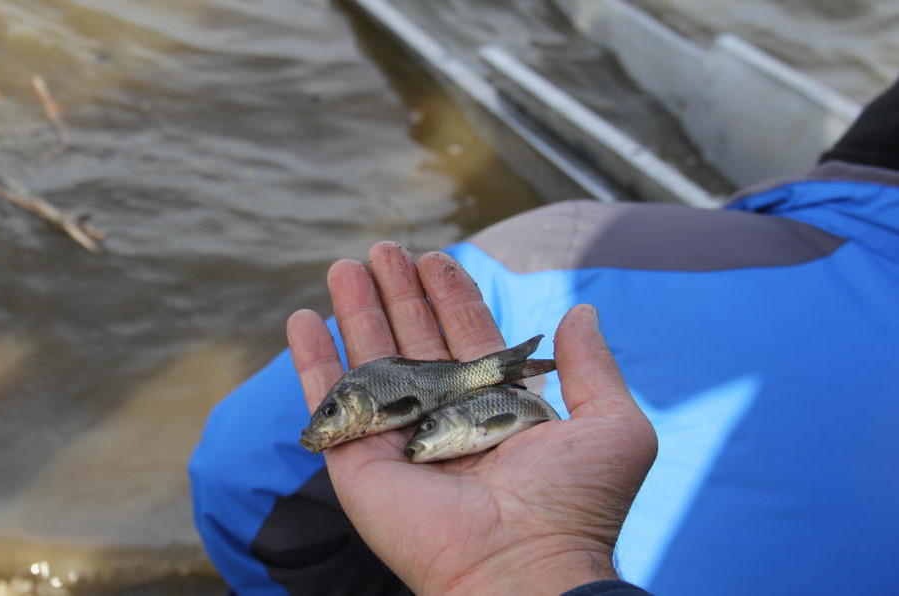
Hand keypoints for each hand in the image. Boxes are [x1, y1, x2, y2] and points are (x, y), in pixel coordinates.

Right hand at [287, 242, 656, 594]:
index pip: (466, 336)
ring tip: (344, 266)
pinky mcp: (358, 459)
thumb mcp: (613, 426)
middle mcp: (445, 416)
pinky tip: (301, 319)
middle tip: (382, 248)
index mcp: (496, 406)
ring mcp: (399, 436)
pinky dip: (312, 360)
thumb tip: (582, 310)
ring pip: (371, 358)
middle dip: (398, 292)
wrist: (523, 566)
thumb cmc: (575, 504)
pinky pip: (329, 399)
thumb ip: (595, 366)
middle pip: (413, 338)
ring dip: (356, 311)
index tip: (434, 257)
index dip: (451, 295)